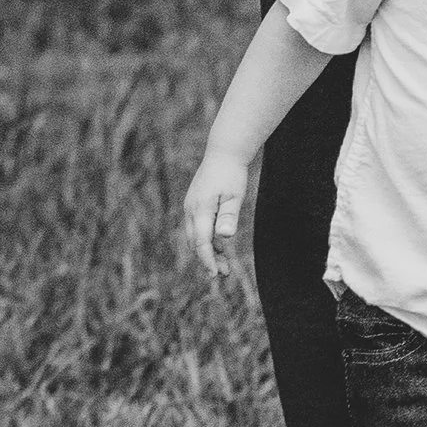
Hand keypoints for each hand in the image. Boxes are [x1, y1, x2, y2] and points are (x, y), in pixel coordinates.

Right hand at [183, 144, 255, 277]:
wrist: (224, 152)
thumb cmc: (232, 173)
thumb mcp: (235, 195)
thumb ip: (229, 216)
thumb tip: (224, 236)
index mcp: (200, 209)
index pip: (201, 242)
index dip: (207, 260)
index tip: (215, 274)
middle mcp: (191, 210)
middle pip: (196, 242)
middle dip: (208, 259)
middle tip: (224, 273)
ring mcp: (191, 207)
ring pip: (196, 236)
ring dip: (208, 251)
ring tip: (224, 266)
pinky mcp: (195, 205)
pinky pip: (198, 228)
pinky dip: (208, 239)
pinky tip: (221, 247)